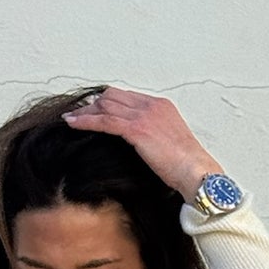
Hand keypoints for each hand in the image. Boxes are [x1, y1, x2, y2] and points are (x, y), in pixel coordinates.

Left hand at [63, 88, 222, 201]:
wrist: (197, 172)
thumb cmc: (188, 167)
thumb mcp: (171, 145)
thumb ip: (154, 138)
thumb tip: (143, 147)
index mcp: (161, 106)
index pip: (127, 97)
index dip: (108, 103)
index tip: (95, 111)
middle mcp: (151, 105)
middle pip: (113, 96)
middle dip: (93, 105)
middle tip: (78, 115)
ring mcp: (144, 115)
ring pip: (106, 105)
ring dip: (86, 112)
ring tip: (71, 119)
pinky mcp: (137, 129)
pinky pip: (105, 121)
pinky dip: (86, 121)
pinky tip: (73, 124)